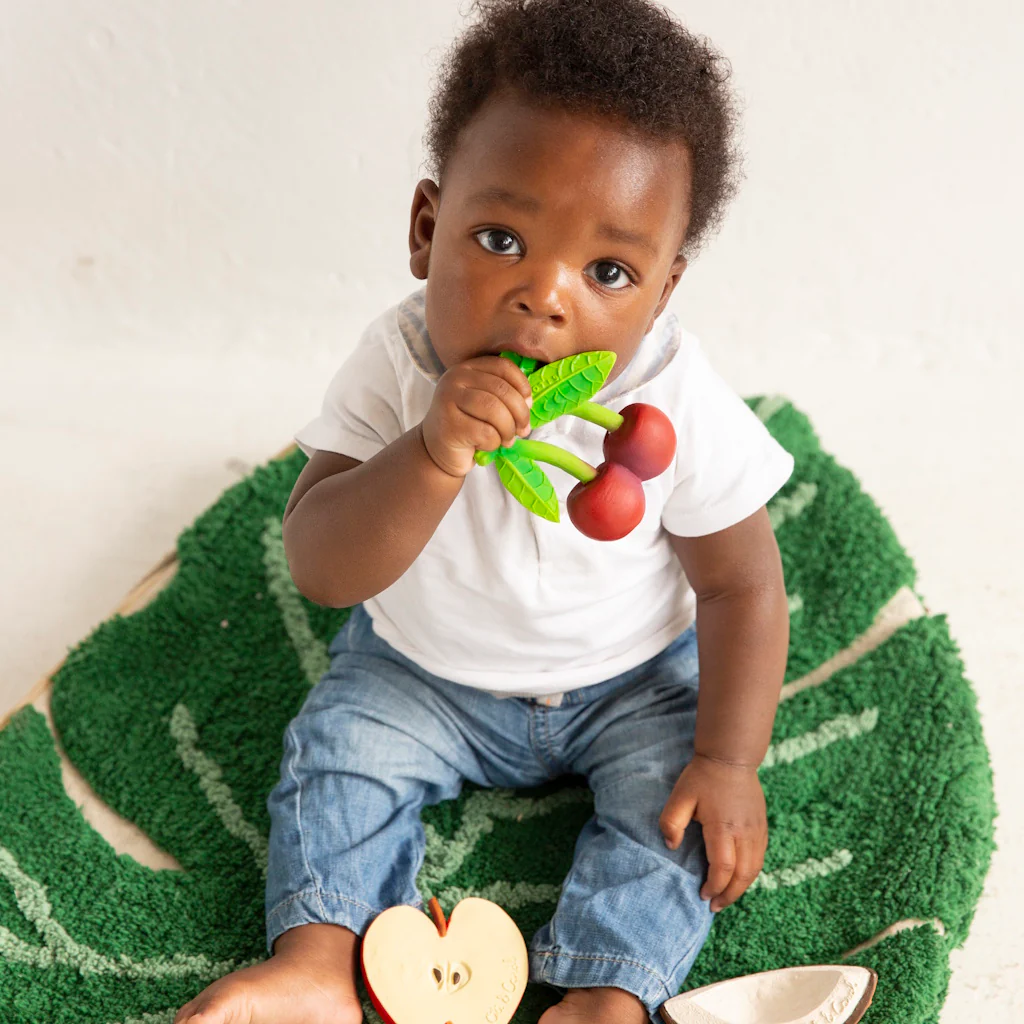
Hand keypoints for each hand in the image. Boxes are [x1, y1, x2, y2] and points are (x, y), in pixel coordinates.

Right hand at [421, 356, 532, 477]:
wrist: (437, 450)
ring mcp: (449, 400)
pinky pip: (486, 432)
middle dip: (520, 414)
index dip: (522, 386)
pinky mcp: (450, 425)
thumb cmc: (467, 425)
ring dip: (508, 429)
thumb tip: (528, 402)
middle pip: (502, 390)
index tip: (528, 404)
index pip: (503, 367)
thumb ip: (503, 394)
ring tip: (507, 440)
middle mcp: (455, 378)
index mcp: (467, 368)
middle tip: (523, 430)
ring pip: (495, 410)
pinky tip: (486, 446)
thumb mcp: (484, 403)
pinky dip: (494, 443)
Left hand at [658, 753, 767, 912]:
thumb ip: (671, 822)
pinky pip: (760, 857)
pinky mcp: (762, 827)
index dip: (713, 886)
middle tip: (715, 906)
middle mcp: (744, 833)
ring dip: (742, 887)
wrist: (731, 757)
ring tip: (726, 896)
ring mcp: (757, 830)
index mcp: (723, 827)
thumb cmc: (703, 777)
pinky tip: (738, 877)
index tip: (702, 894)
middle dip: (729, 895)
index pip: (722, 868)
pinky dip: (750, 873)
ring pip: (755, 869)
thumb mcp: (680, 796)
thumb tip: (671, 846)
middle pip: (743, 875)